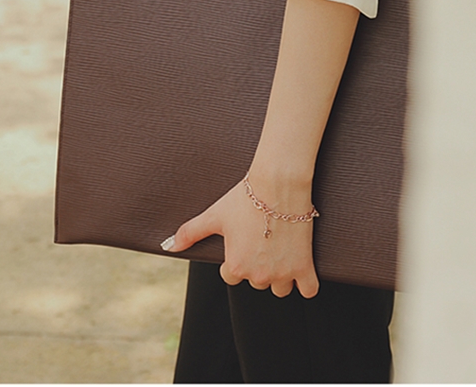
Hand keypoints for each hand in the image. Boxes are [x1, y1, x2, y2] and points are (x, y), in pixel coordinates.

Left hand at [165, 173, 319, 298]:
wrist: (277, 184)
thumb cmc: (244, 198)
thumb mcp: (214, 215)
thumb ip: (189, 233)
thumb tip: (167, 246)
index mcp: (235, 266)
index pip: (231, 276)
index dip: (235, 258)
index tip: (243, 242)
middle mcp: (258, 275)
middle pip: (256, 282)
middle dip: (258, 266)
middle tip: (261, 241)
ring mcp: (283, 273)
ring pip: (280, 288)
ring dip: (280, 276)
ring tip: (278, 251)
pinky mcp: (304, 267)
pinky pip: (308, 290)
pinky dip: (306, 283)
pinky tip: (300, 269)